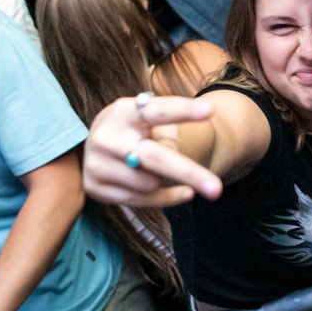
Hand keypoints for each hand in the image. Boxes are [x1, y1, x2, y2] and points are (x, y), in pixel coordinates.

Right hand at [82, 94, 223, 206]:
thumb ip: (166, 135)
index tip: (209, 109)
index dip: (182, 110)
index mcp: (123, 111)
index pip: (158, 111)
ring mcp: (97, 164)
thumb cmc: (135, 128)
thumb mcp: (147, 119)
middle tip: (216, 189)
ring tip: (155, 166)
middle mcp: (106, 137)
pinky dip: (168, 197)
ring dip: (164, 178)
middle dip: (187, 173)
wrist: (100, 141)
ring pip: (150, 183)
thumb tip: (183, 175)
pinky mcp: (95, 187)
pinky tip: (184, 192)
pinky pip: (142, 200)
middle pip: (155, 158)